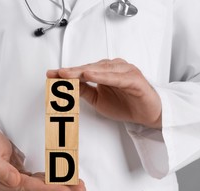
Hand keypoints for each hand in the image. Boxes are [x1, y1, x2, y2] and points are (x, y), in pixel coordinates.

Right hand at [0, 129, 85, 190]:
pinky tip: (66, 180)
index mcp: (0, 184)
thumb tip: (14, 181)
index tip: (66, 189)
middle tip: (81, 187)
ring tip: (79, 185)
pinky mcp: (20, 178)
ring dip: (60, 186)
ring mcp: (15, 183)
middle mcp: (9, 187)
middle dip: (60, 189)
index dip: (48, 189)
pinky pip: (39, 180)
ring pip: (41, 186)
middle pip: (38, 189)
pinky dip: (52, 180)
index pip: (29, 187)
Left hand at [47, 58, 161, 128]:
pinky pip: (116, 77)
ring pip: (101, 70)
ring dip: (84, 71)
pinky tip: (91, 75)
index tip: (51, 75)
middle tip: (57, 73)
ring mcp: (125, 72)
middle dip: (72, 71)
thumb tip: (68, 86)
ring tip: (69, 74)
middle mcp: (114, 68)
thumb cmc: (126, 104)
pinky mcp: (134, 79)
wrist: (148, 114)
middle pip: (89, 68)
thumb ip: (85, 91)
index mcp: (105, 71)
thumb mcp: (98, 100)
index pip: (82, 70)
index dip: (67, 73)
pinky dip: (103, 76)